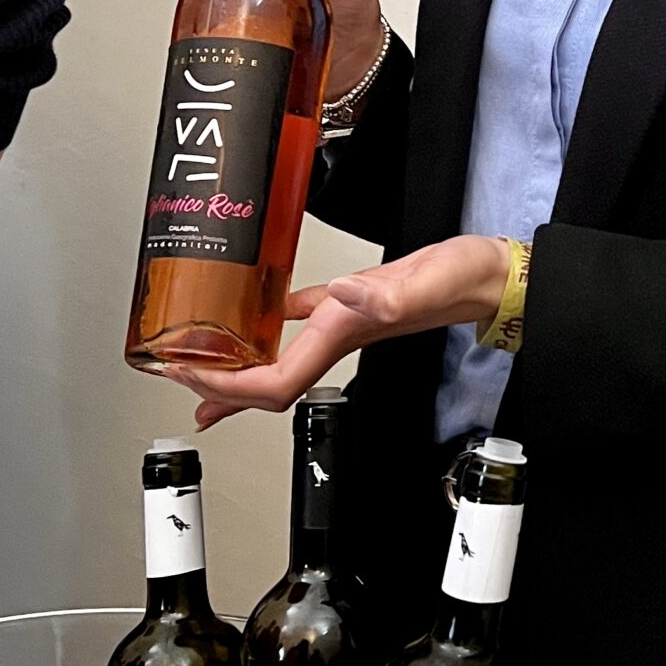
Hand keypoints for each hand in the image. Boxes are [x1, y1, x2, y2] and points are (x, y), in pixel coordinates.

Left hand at [168, 235, 511, 427]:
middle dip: (216, 388)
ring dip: (236, 374)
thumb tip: (346, 297)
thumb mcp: (425, 280)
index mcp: (343, 334)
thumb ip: (387, 294)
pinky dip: (269, 331)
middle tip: (173, 379)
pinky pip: (299, 324)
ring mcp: (343, 325)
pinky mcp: (353, 303)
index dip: (227, 388)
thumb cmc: (464, 280)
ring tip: (199, 377)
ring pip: (277, 361)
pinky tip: (257, 321)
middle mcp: (337, 336)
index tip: (188, 375)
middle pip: (266, 385)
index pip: (273, 383)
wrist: (491, 276)